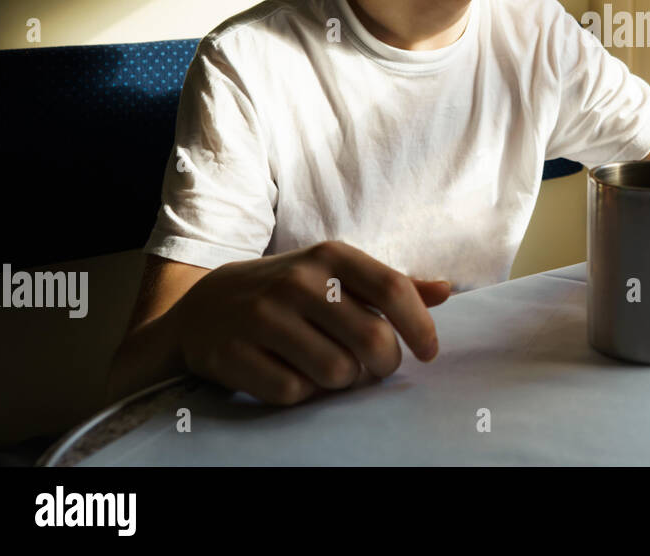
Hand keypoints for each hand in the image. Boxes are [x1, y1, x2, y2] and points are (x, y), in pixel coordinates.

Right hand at [172, 240, 450, 405]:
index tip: (429, 353)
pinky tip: (294, 376)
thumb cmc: (288, 292)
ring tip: (332, 369)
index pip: (393, 289)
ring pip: (337, 372)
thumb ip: (388, 285)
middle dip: (385, 364)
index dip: (420, 326)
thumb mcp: (335, 275)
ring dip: (343, 382)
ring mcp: (262, 317)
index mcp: (331, 256)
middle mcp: (298, 281)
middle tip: (376, 367)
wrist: (202, 307)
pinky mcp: (233, 353)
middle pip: (372, 339)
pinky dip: (303, 394)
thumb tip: (447, 290)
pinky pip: (294, 392)